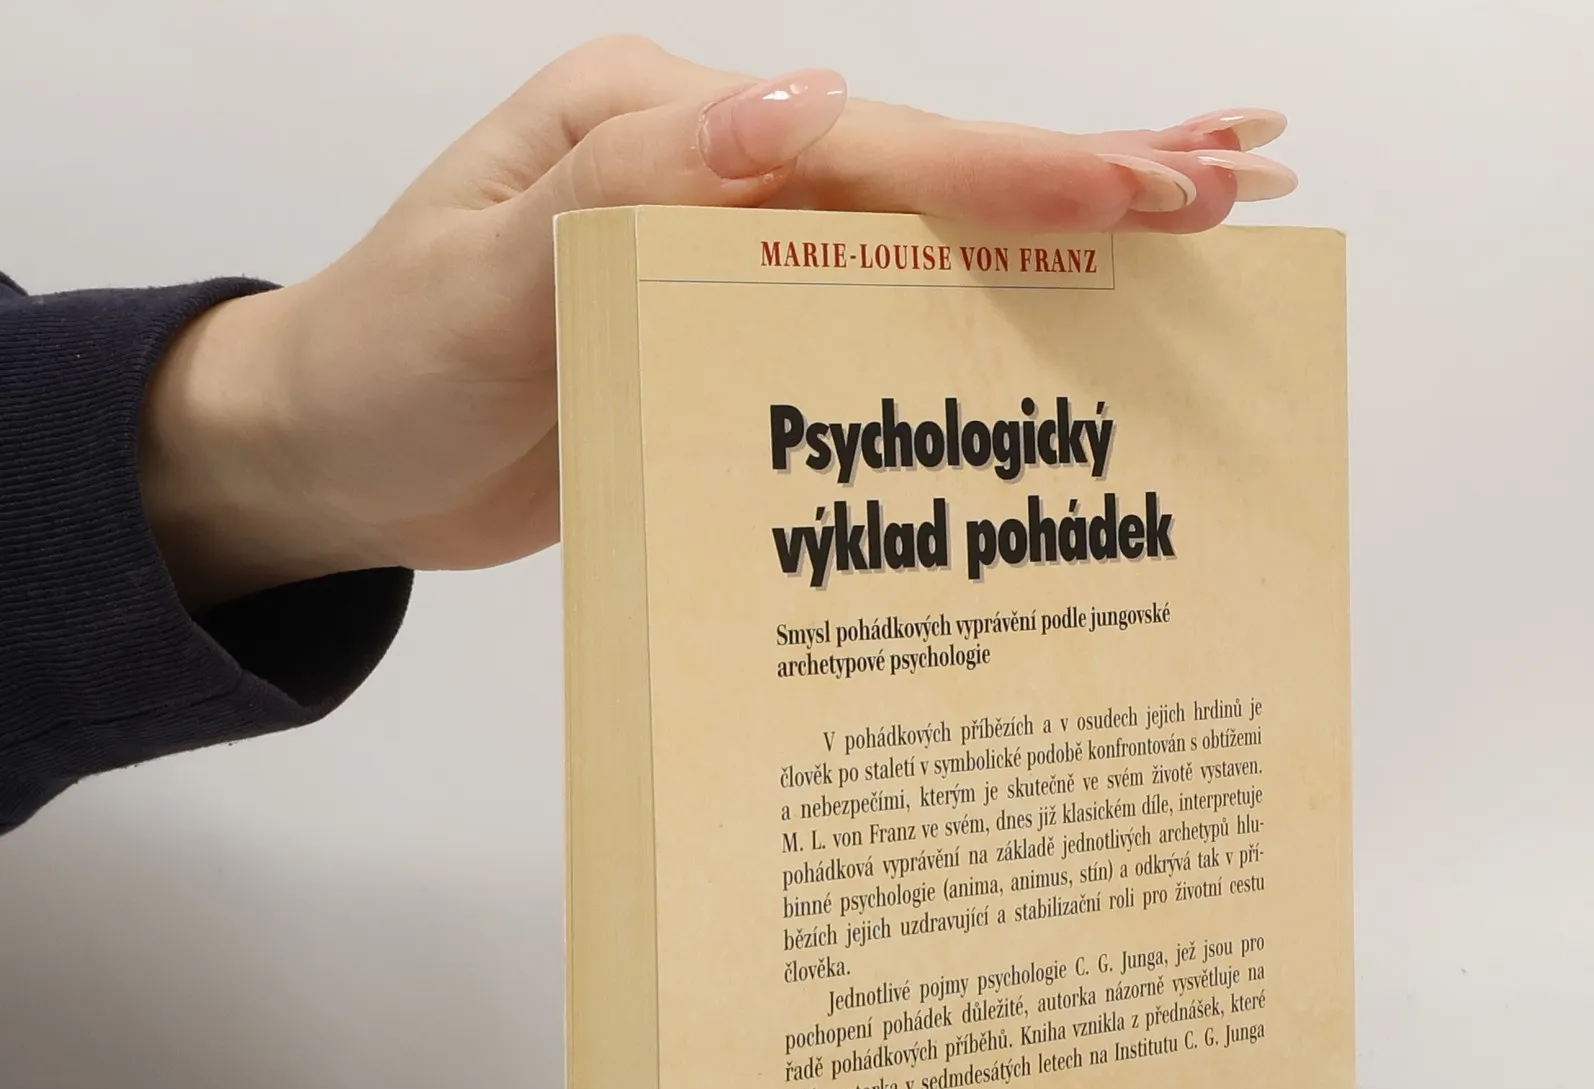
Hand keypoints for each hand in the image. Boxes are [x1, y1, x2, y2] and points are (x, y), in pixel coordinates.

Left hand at [139, 37, 1294, 609]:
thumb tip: (807, 106)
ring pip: (921, 243)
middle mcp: (719, 180)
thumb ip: (636, 186)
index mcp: (664, 131)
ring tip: (1195, 230)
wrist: (333, 462)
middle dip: (1090, 178)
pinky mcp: (735, 347)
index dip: (1024, 168)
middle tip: (1244, 179)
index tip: (1160, 182)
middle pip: (931, 173)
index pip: (877, 146)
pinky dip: (973, 320)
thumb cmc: (385, 365)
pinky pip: (873, 327)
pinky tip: (1048, 331)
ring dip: (1058, 239)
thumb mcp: (486, 278)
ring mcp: (734, 262)